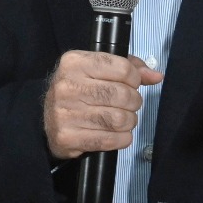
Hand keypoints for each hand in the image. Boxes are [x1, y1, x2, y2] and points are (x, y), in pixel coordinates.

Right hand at [43, 51, 162, 159]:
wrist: (47, 118)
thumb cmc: (79, 90)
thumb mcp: (97, 70)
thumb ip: (129, 67)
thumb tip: (156, 76)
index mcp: (74, 62)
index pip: (122, 68)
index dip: (135, 78)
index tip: (132, 84)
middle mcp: (67, 86)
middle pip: (123, 95)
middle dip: (134, 102)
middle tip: (130, 105)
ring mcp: (65, 113)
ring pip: (118, 119)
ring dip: (129, 121)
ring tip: (124, 119)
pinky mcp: (67, 137)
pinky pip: (108, 140)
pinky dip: (121, 138)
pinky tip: (118, 134)